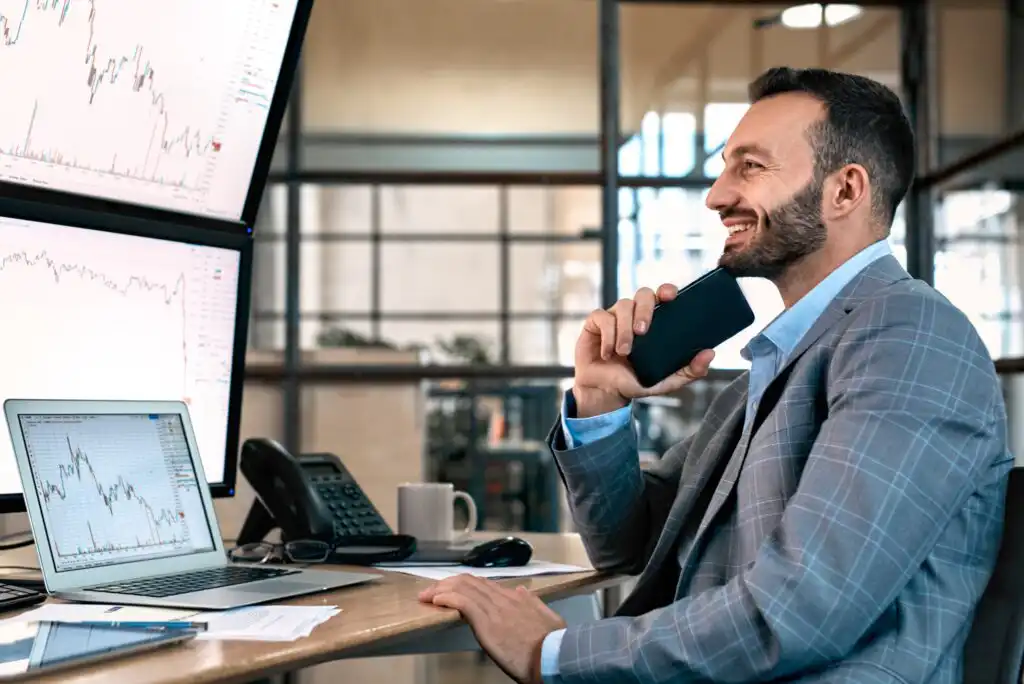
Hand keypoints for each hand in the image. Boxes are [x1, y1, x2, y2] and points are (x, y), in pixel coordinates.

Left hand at [419, 575, 566, 683]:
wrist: (553, 656)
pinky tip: (436, 600)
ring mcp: (494, 609)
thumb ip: (533, 603)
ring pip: (463, 588)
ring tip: (427, 595)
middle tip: (432, 590)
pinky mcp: (486, 622)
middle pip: (470, 582)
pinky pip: (462, 602)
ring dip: (441, 589)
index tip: (452, 588)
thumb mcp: (548, 616)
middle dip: (448, 584)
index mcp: (515, 599)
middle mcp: (503, 599)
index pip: (484, 584)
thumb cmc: (553, 644)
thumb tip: (521, 591)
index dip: (465, 584)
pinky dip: (446, 598)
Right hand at [573, 284, 714, 416]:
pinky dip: (607, 335)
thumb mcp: (665, 381)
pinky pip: (601, 317)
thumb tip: (710, 353)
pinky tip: (608, 352)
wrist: (604, 393)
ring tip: (624, 352)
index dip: (666, 290)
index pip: (662, 296)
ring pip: (622, 306)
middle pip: (642, 294)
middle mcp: (634, 315)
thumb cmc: (634, 382)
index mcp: (654, 322)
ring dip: (624, 330)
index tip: (670, 296)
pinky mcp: (595, 323)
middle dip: (645, 309)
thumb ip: (689, 371)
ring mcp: (614, 317)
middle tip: (643, 332)